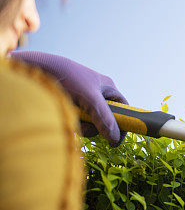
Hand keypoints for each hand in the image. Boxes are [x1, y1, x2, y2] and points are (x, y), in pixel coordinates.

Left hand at [9, 51, 127, 145]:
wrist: (36, 68)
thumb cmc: (66, 77)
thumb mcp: (89, 98)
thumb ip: (104, 118)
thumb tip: (115, 140)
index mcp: (107, 89)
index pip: (124, 110)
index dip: (123, 124)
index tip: (117, 139)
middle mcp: (97, 95)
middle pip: (105, 120)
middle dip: (95, 126)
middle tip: (84, 124)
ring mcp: (82, 101)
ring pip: (89, 123)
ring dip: (81, 124)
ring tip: (69, 116)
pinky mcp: (69, 106)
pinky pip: (76, 121)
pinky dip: (70, 121)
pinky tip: (62, 114)